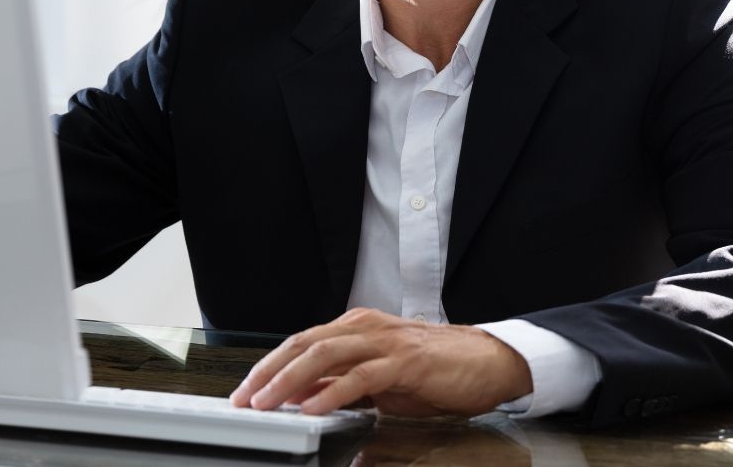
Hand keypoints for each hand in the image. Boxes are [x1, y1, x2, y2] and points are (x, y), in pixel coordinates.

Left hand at [228, 307, 531, 417]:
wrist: (488, 362)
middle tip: (244, 398)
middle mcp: (366, 327)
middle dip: (268, 372)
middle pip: (304, 344)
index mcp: (356, 327)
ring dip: (290, 381)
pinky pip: (361, 376)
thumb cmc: (435, 370)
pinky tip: (312, 406)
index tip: (246, 390)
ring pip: (325, 355)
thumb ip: (341, 383)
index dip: (269, 366)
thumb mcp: (378, 379)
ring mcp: (386, 341)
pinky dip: (332, 392)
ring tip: (268, 403)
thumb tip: (299, 395)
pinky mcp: (406, 361)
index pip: (301, 343)